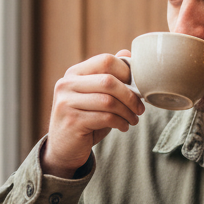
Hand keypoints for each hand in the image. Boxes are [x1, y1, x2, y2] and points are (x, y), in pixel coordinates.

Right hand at [41, 51, 144, 177]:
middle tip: (140, 108)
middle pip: (109, 81)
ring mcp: (67, 103)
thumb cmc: (86, 119)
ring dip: (127, 112)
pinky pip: (105, 118)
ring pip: (109, 101)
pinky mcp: (72, 121)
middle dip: (130, 95)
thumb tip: (127, 54)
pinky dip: (120, 122)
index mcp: (74, 73)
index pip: (105, 60)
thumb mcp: (96, 95)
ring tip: (133, 119)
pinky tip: (123, 127)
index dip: (127, 72)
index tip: (137, 87)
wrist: (64, 149)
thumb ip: (109, 76)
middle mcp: (66, 84)